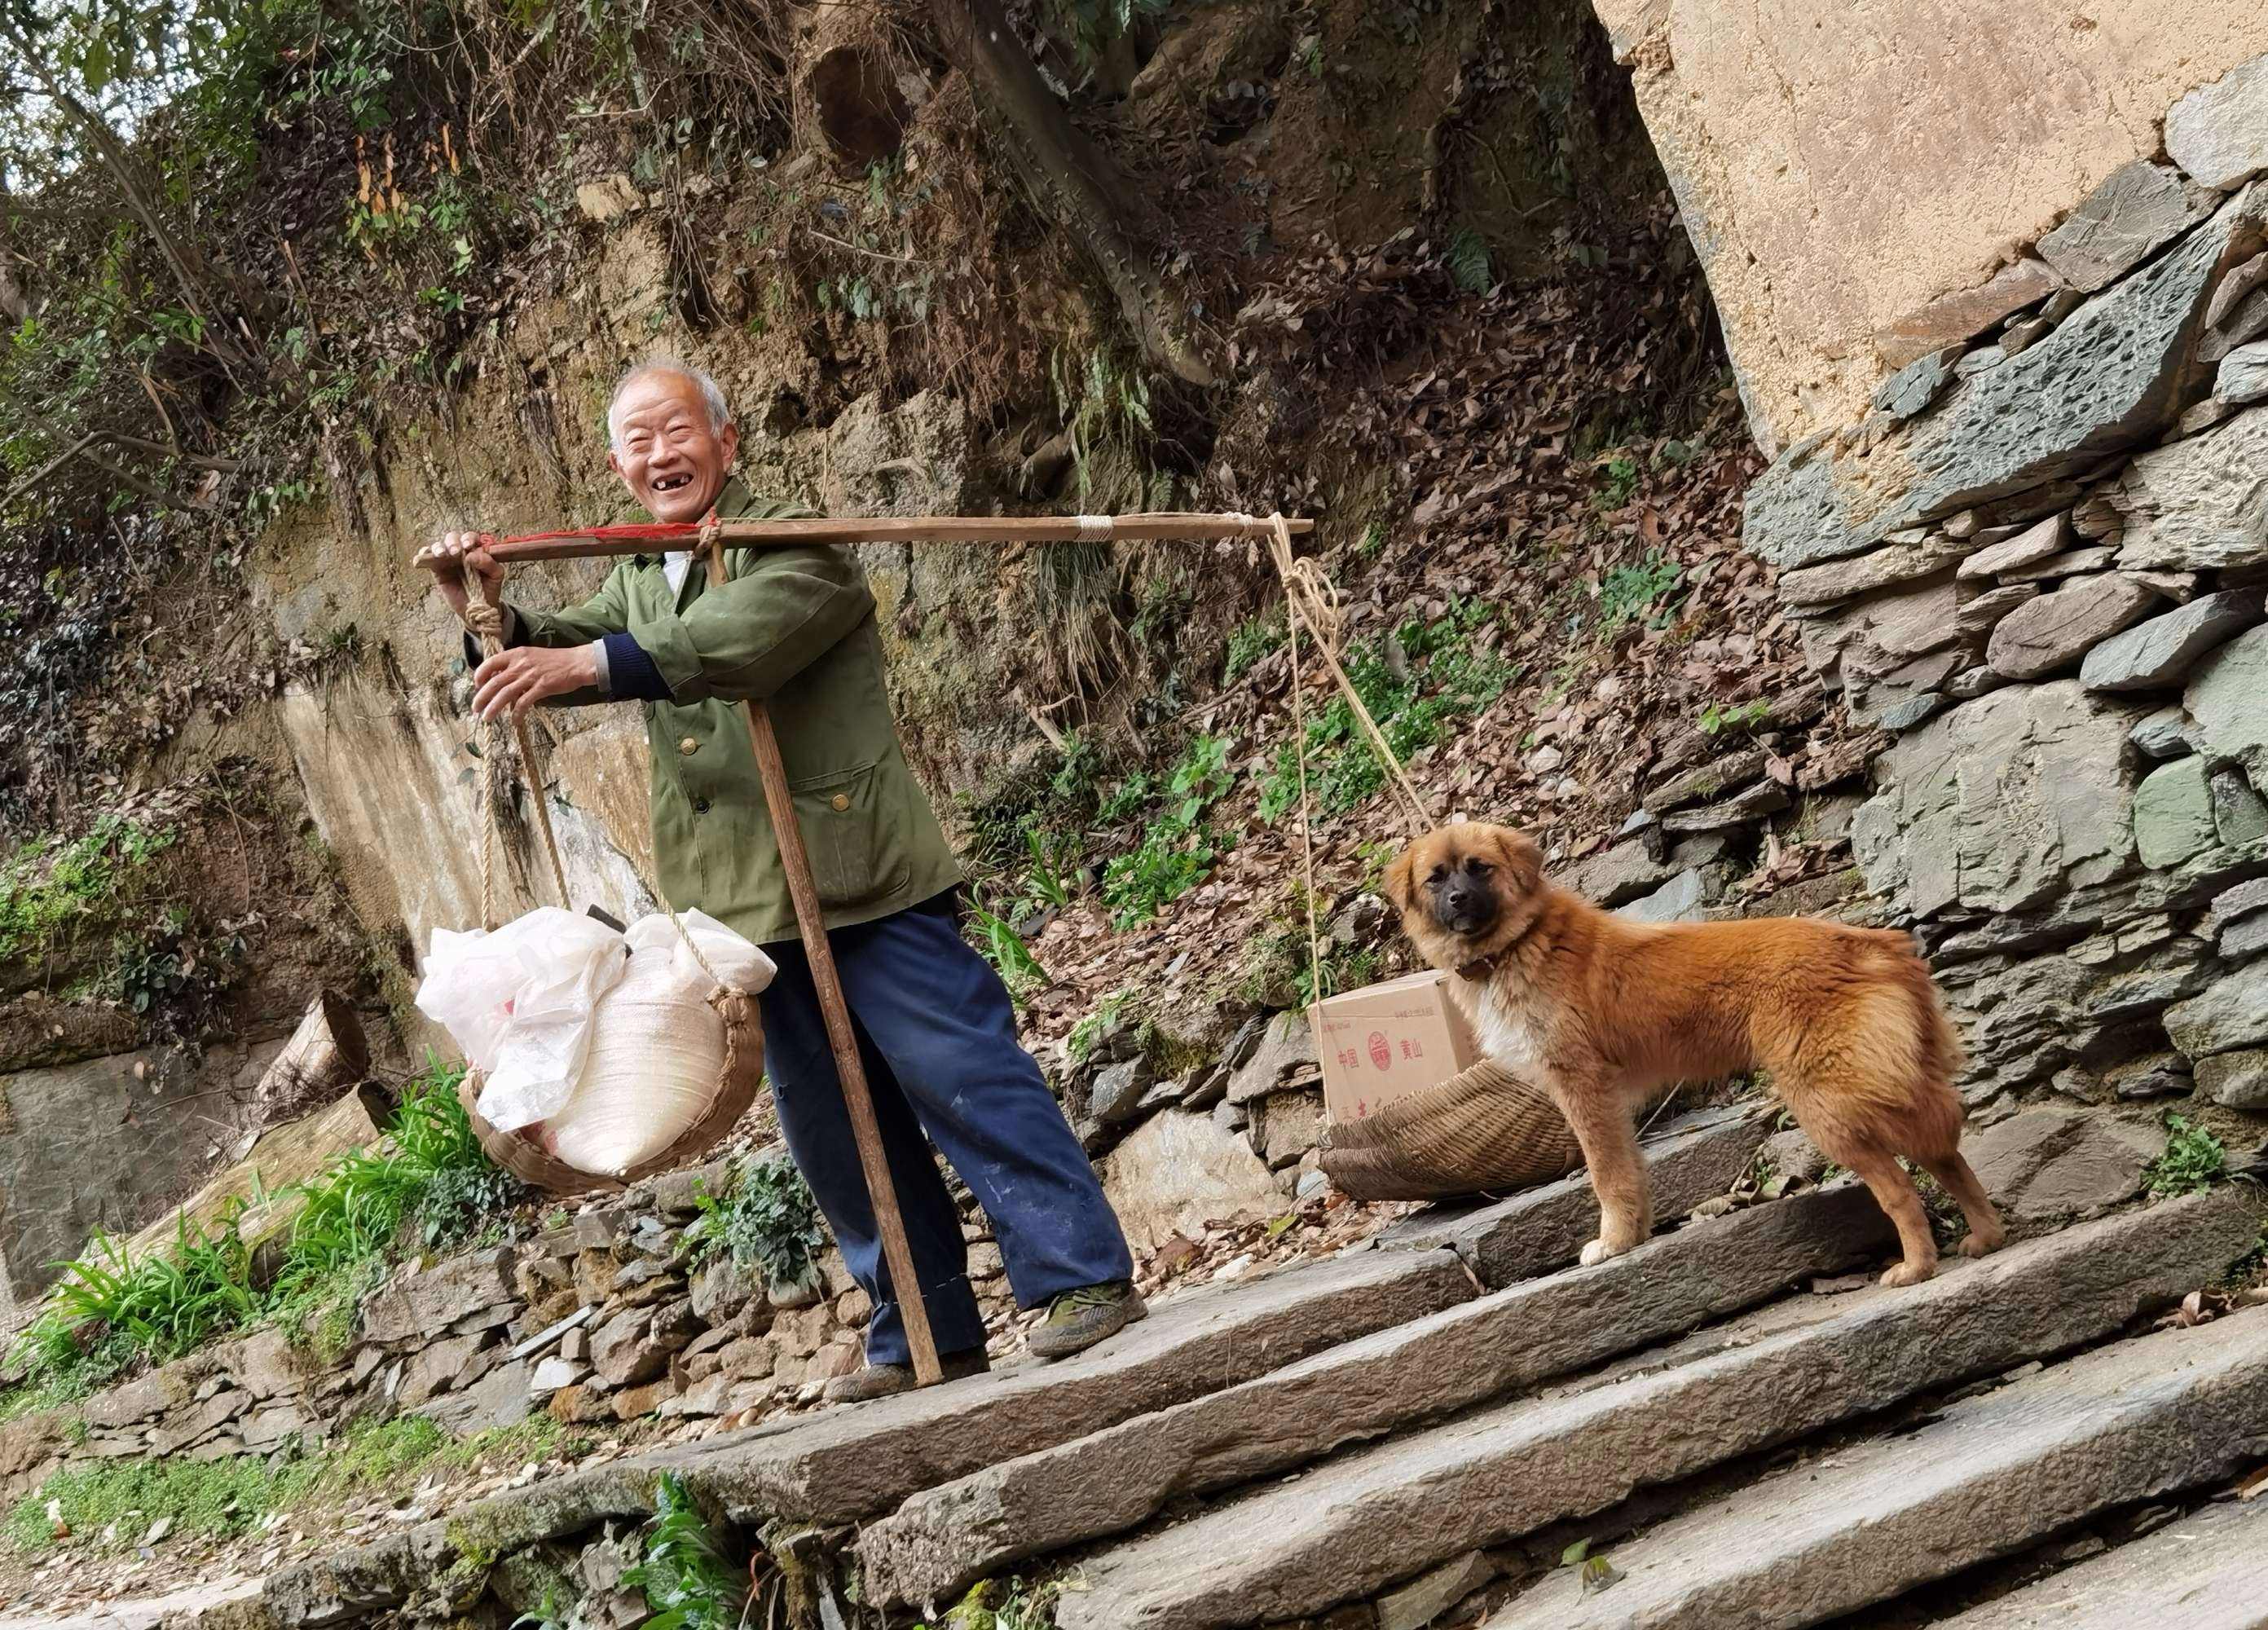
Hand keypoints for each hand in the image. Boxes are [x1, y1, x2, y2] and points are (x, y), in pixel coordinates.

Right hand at [416, 530, 504, 622]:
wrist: (478, 608)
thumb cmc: (488, 589)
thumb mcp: (496, 576)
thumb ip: (489, 564)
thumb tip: (472, 555)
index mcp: (476, 550)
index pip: (471, 537)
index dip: (469, 538)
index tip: (469, 546)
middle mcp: (461, 552)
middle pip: (453, 538)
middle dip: (453, 542)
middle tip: (456, 552)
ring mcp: (448, 560)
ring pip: (439, 546)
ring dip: (439, 547)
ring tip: (442, 555)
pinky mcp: (437, 569)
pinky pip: (427, 558)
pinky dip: (423, 554)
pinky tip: (422, 556)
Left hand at [472, 644, 598, 719]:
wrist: (576, 663)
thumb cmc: (554, 661)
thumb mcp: (530, 656)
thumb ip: (515, 666)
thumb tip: (500, 680)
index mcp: (516, 654)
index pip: (489, 663)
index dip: (480, 676)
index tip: (477, 686)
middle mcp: (520, 664)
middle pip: (494, 682)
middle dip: (481, 697)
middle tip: (475, 708)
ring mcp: (531, 676)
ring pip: (505, 694)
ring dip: (493, 708)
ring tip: (487, 717)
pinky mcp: (542, 687)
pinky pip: (524, 702)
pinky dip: (517, 713)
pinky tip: (514, 720)